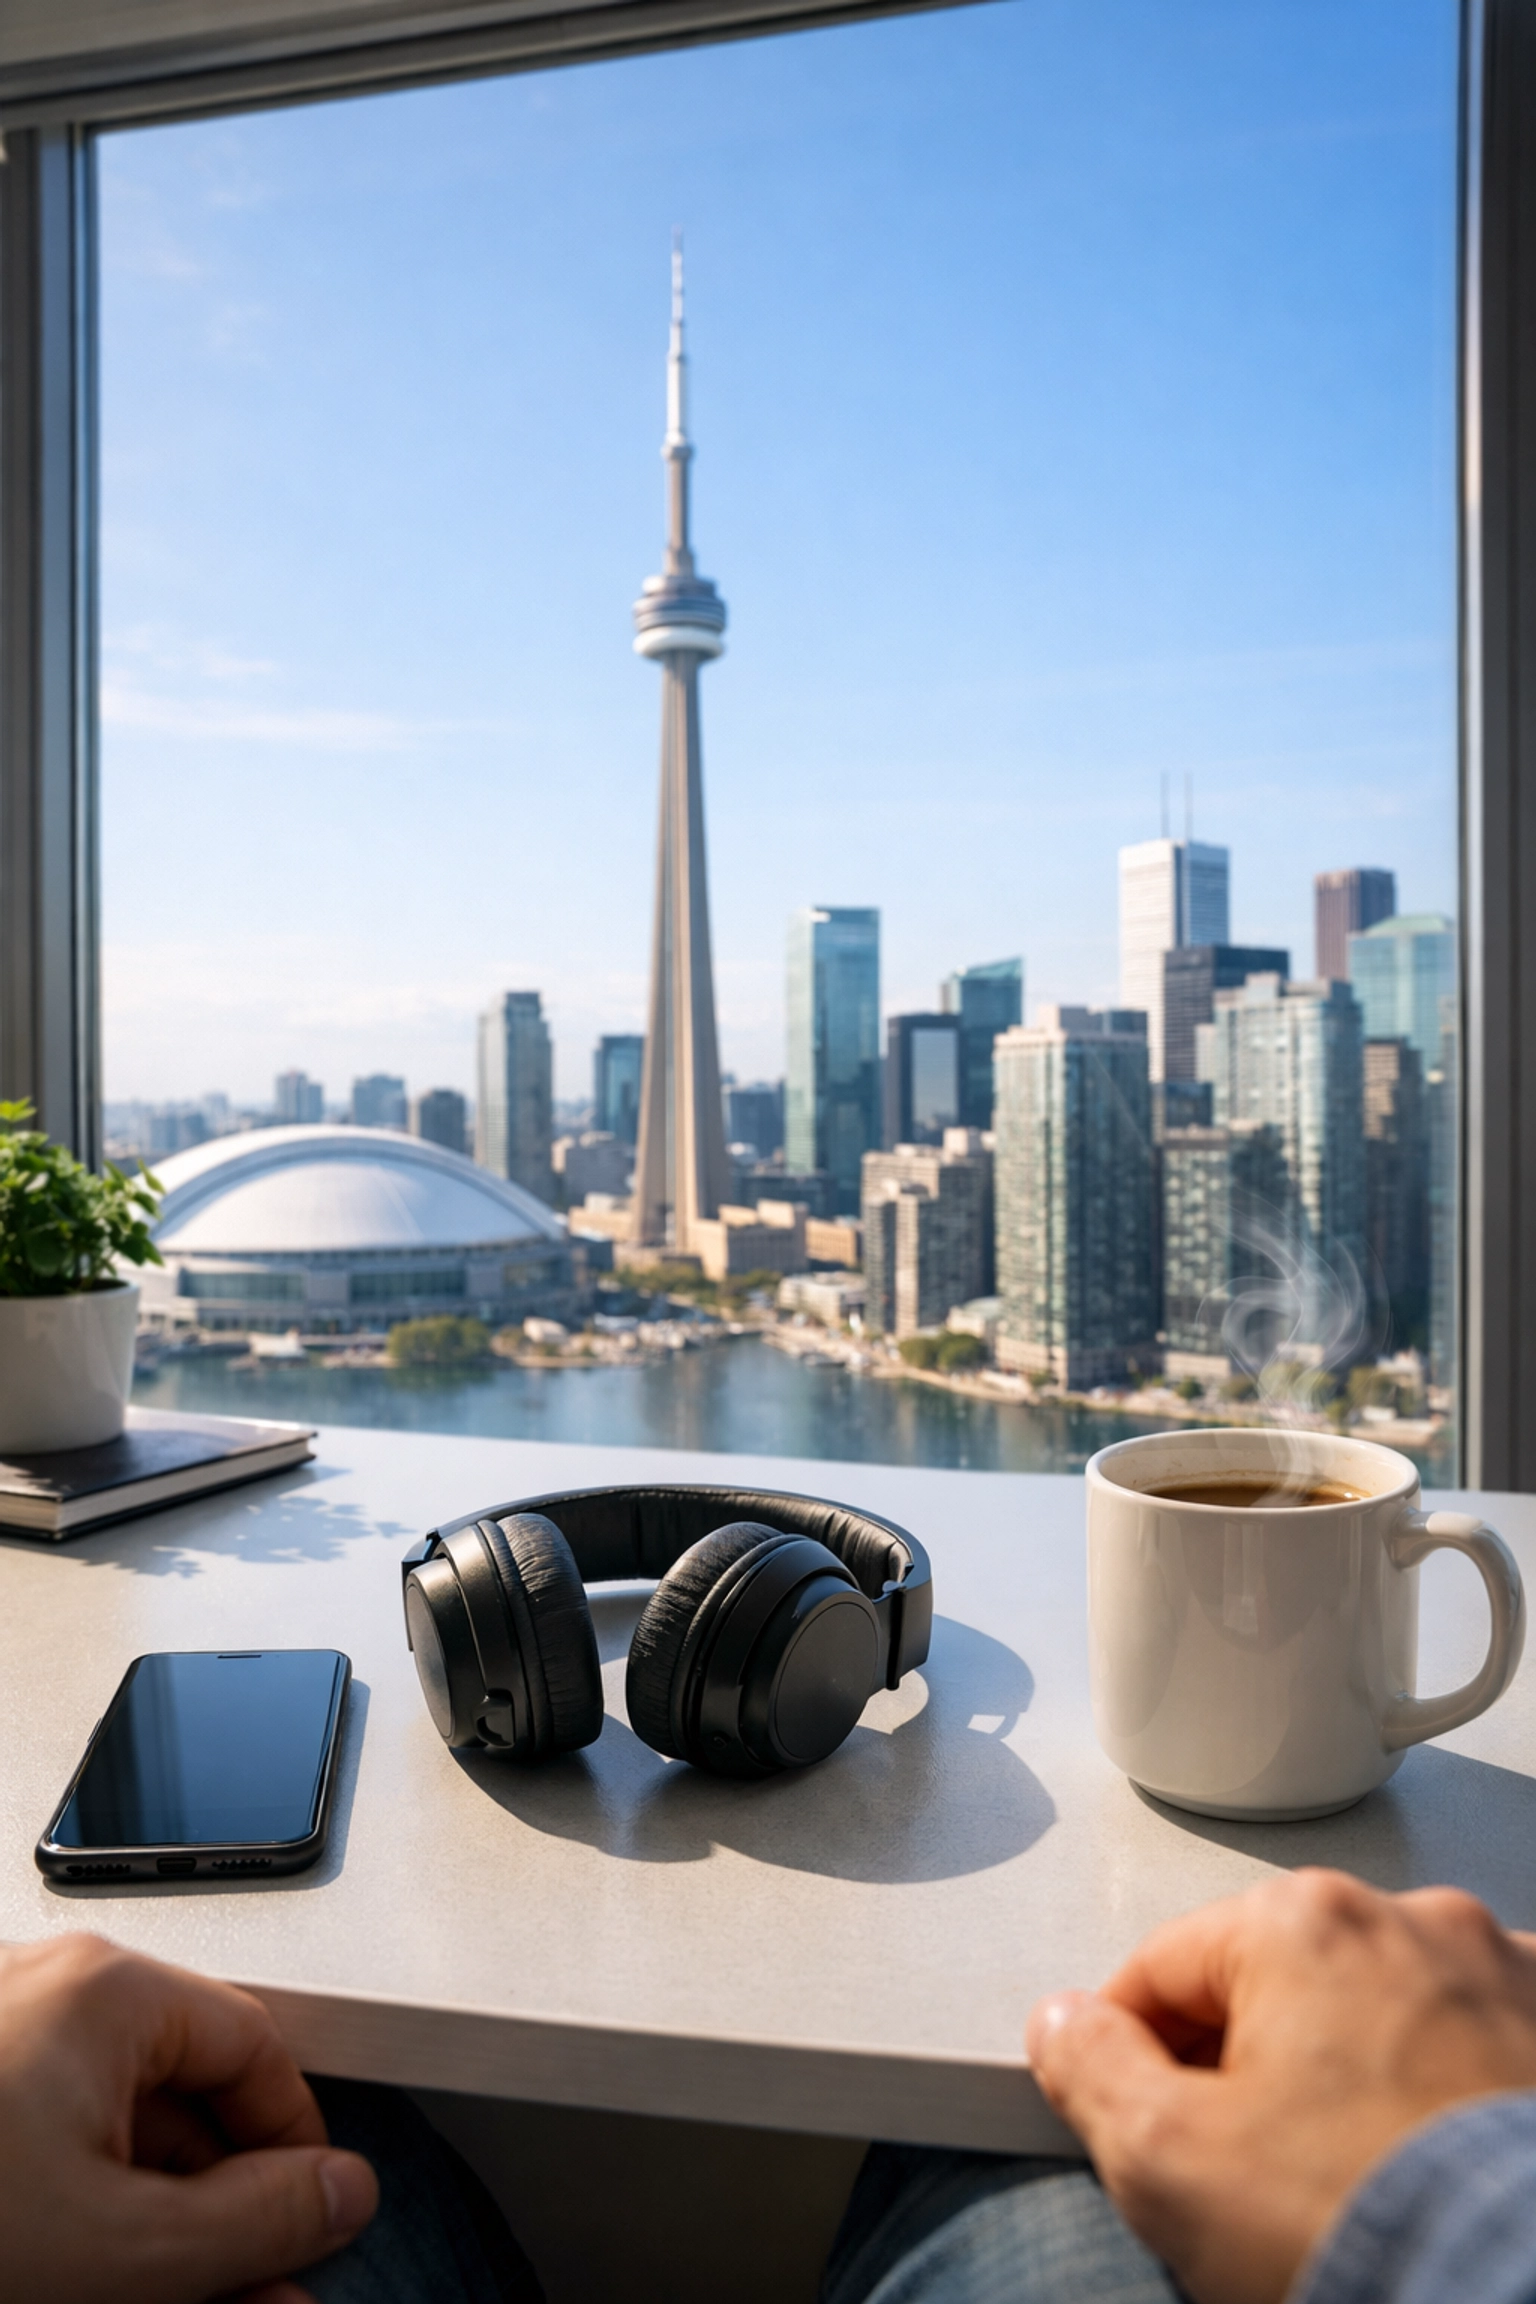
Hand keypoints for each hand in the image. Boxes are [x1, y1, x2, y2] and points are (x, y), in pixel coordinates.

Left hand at [0, 1933, 377, 2303]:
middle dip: (219, 2201)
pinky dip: (84, 2200)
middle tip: (243, 2286)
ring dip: (154, 2213)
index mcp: (100, 1988)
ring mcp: (0, 2036)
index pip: (256, 2044)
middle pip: (183, 2089)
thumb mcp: (125, 2248)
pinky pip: (54, 2135)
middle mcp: (45, 1988)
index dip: (295, 2143)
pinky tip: (93, 2272)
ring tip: (166, 2295)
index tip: (306, 2219)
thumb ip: (257, 2218)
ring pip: (112, 2124)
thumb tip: (339, 2192)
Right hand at [1026, 1869, 1535, 2303]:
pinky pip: (1468, 2052)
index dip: (1131, 2058)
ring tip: (1353, 2190)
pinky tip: (1430, 2176)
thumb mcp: (1166, 2159)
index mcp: (1301, 1920)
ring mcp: (1500, 1977)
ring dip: (1351, 2083)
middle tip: (1253, 2184)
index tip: (1141, 2129)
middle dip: (1249, 2075)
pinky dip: (1442, 2102)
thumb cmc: (1371, 2225)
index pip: (1162, 1968)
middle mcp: (1410, 1920)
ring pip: (1377, 2018)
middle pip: (1275, 1989)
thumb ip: (1090, 2069)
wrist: (1525, 2295)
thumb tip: (1068, 2030)